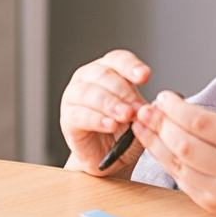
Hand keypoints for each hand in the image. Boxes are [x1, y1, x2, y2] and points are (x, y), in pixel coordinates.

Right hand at [61, 50, 149, 176]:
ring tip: (125, 116)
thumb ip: (141, 109)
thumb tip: (147, 106)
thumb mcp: (139, 116)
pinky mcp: (68, 118)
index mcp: (109, 69)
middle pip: (104, 75)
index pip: (118, 59)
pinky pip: (80, 115)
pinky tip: (110, 125)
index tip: (144, 76)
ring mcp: (74, 96)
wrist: (109, 156)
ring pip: (90, 93)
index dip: (131, 66)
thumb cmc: (123, 130)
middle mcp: (88, 77)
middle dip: (124, 92)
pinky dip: (97, 120)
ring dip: (110, 104)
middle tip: (137, 108)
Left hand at [132, 91, 215, 216]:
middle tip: (145, 110)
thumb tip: (173, 109)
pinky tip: (156, 146)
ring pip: (178, 165)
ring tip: (142, 126)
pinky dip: (166, 161)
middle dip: (160, 125)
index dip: (176, 109)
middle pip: (185, 145)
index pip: (201, 124)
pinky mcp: (213, 206)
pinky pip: (182, 180)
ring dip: (155, 143)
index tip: (163, 97)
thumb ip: (214, 122)